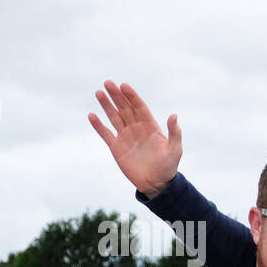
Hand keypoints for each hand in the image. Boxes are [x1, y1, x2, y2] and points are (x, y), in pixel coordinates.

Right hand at [89, 80, 182, 198]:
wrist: (156, 184)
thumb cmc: (168, 167)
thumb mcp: (175, 150)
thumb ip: (174, 133)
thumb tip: (174, 115)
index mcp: (150, 127)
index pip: (139, 107)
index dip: (132, 96)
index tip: (124, 85)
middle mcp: (137, 129)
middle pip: (125, 108)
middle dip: (117, 96)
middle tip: (108, 83)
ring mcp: (126, 137)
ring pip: (114, 117)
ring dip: (107, 105)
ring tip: (99, 92)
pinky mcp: (116, 147)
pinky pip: (106, 133)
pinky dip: (98, 125)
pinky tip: (92, 115)